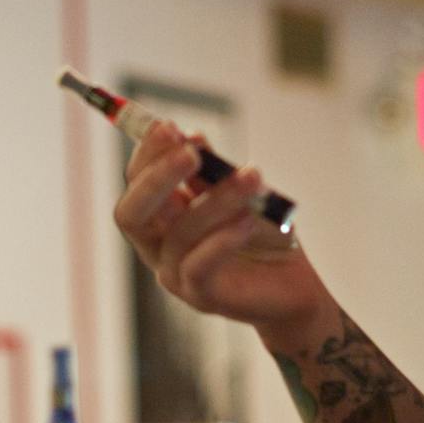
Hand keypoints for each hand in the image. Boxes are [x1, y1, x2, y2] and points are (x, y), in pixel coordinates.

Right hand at [113, 120, 332, 339]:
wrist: (292, 283)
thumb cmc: (259, 234)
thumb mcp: (236, 193)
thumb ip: (212, 172)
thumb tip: (192, 137)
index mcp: (159, 217)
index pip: (135, 182)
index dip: (147, 153)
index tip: (169, 127)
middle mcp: (157, 246)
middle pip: (131, 212)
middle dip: (158, 177)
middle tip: (190, 152)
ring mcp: (174, 274)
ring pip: (180, 233)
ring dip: (216, 200)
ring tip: (251, 179)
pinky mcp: (200, 296)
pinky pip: (199, 265)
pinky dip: (222, 239)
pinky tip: (248, 220)